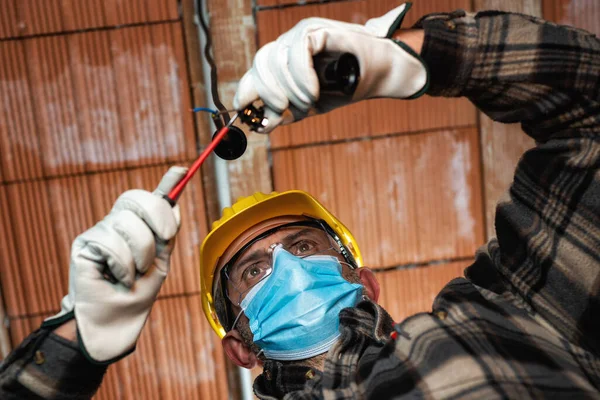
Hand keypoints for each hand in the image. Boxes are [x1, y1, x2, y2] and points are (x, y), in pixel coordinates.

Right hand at [43, 166, 186, 363]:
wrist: (116, 323)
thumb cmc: (137, 296)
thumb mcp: (160, 263)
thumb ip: (165, 235)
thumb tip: (174, 204)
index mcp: (139, 227)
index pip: (150, 199)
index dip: (167, 183)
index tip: (183, 170)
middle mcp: (118, 224)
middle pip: (138, 199)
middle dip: (159, 217)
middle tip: (165, 239)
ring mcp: (100, 231)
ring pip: (128, 224)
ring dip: (140, 255)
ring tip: (133, 275)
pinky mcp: (84, 244)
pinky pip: (111, 242)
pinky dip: (122, 266)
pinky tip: (117, 279)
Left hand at [233, 2, 427, 132]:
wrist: (382, 75)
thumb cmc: (348, 87)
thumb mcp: (311, 105)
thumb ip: (287, 112)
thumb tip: (261, 124)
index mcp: (285, 59)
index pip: (257, 69)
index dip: (246, 88)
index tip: (243, 109)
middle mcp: (290, 42)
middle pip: (261, 62)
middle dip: (268, 92)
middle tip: (282, 110)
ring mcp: (303, 33)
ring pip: (277, 59)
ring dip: (290, 89)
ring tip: (308, 103)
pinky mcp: (317, 29)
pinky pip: (298, 52)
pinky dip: (303, 77)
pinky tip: (314, 91)